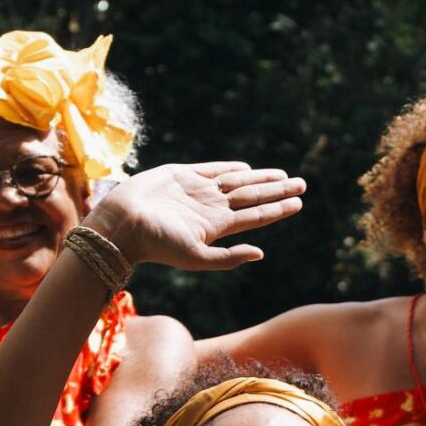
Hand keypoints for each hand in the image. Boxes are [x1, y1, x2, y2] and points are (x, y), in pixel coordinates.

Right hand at [83, 162, 305, 271]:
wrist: (123, 223)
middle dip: (277, 190)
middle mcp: (211, 208)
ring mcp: (197, 191)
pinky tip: (247, 168)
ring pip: (237, 181)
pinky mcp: (180, 175)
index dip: (278, 208)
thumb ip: (228, 257)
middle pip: (253, 196)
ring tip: (284, 175)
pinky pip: (211, 169)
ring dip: (260, 178)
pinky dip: (230, 168)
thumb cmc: (157, 244)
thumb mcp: (196, 257)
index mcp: (217, 226)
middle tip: (303, 183)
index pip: (256, 216)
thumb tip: (261, 253)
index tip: (299, 203)